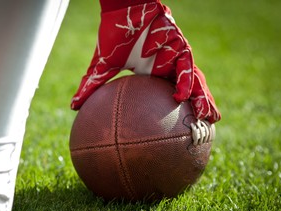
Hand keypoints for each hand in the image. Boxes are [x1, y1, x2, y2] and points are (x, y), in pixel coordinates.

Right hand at [71, 0, 220, 122]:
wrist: (120, 9)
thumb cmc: (114, 35)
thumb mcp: (102, 67)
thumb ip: (92, 86)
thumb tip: (73, 106)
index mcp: (154, 74)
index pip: (171, 95)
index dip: (181, 110)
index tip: (184, 129)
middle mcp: (169, 66)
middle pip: (189, 90)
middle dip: (199, 108)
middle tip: (206, 127)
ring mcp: (175, 55)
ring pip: (194, 79)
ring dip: (201, 98)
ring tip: (207, 117)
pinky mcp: (177, 43)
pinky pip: (184, 64)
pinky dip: (183, 81)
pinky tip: (180, 97)